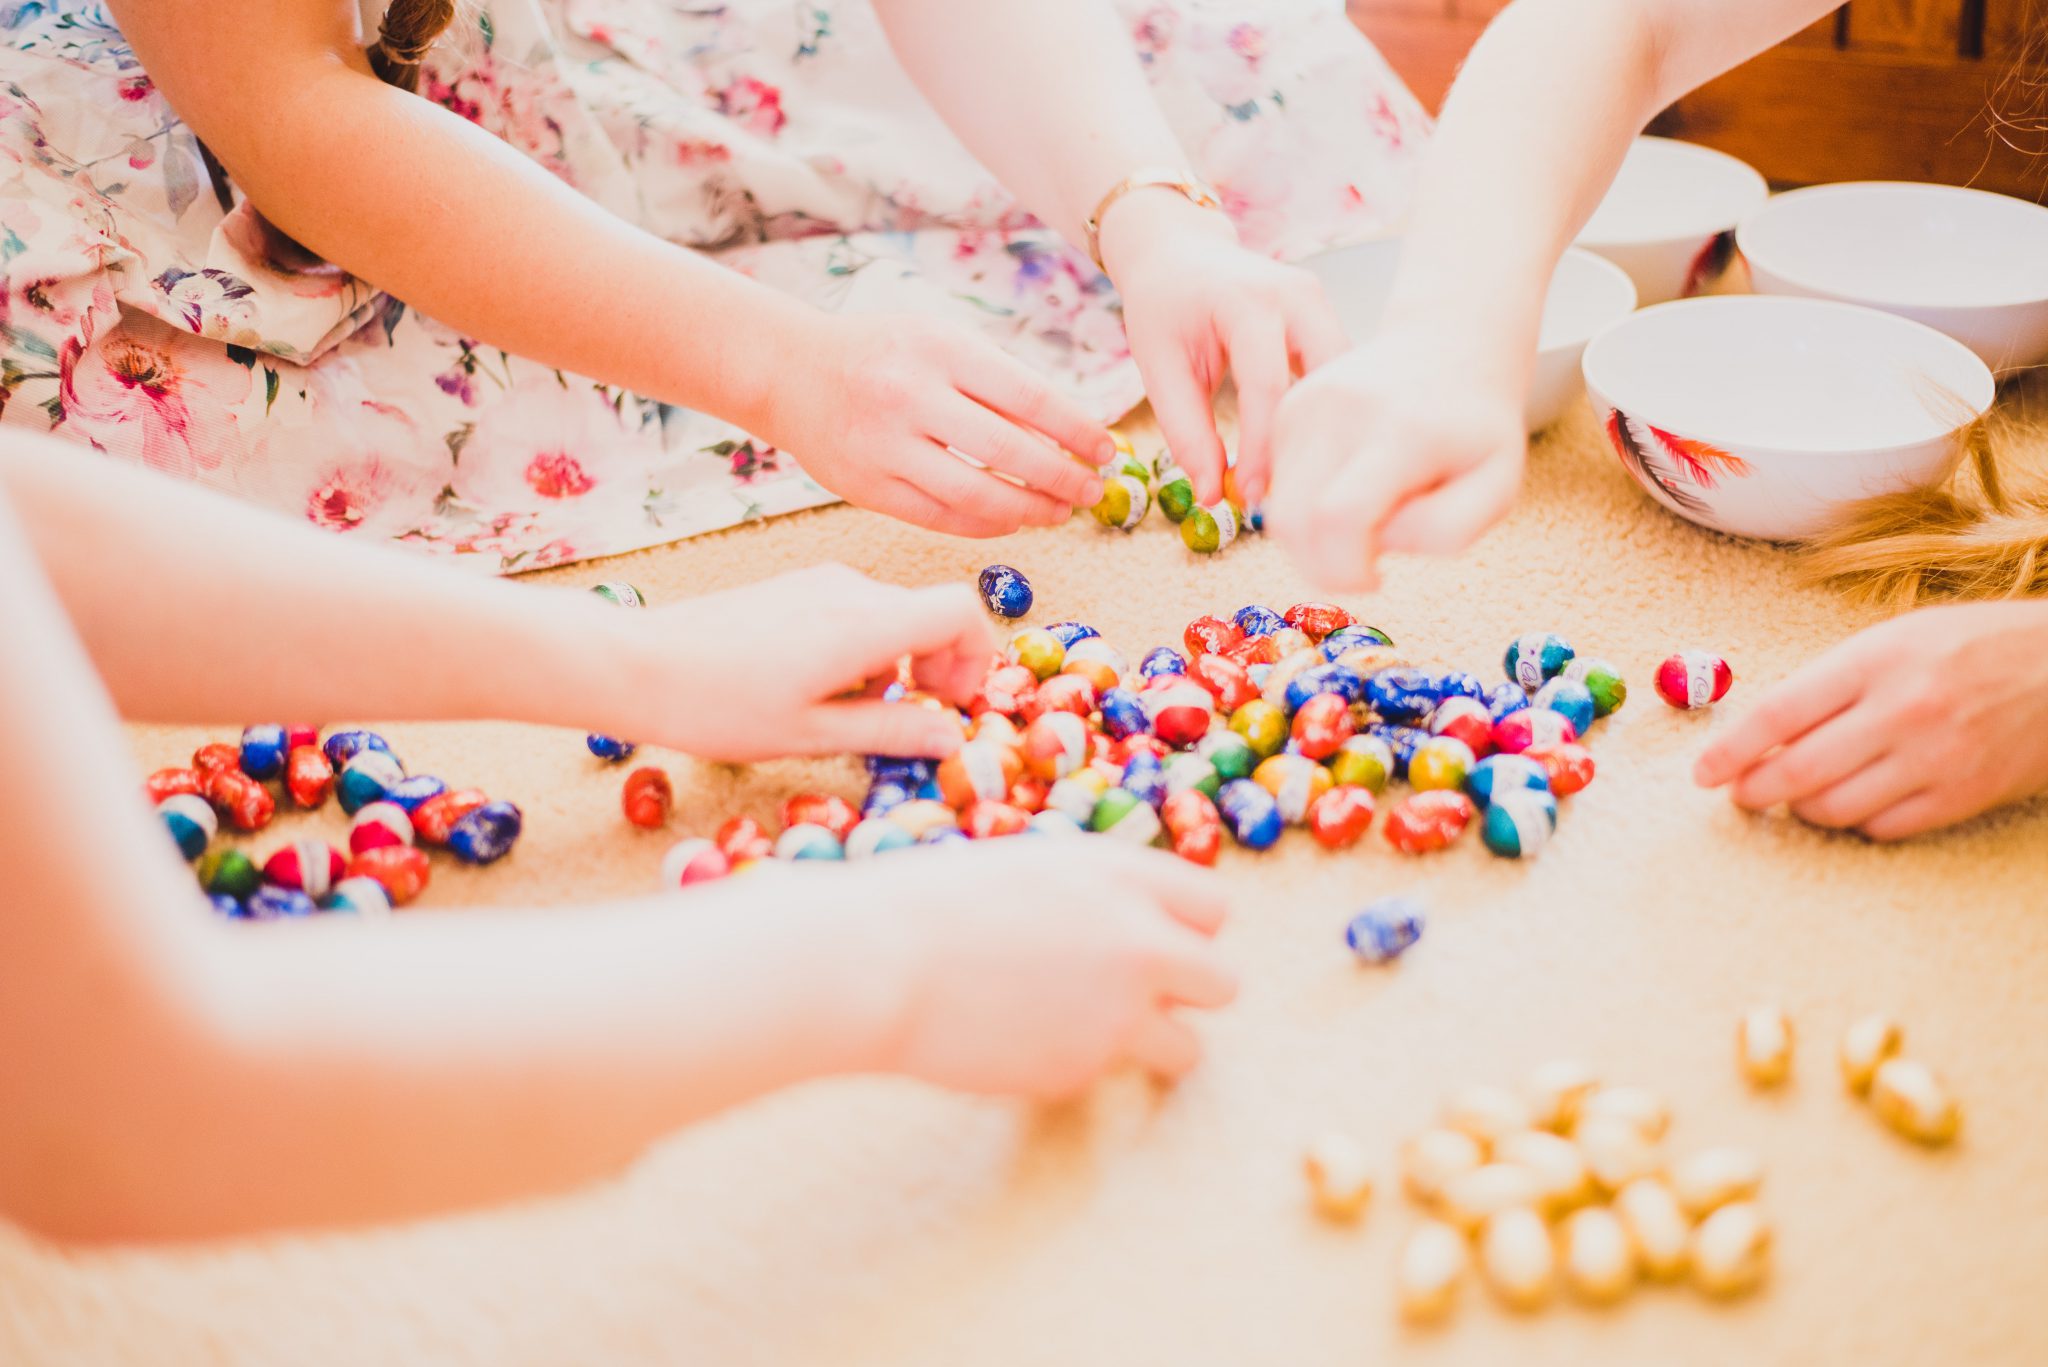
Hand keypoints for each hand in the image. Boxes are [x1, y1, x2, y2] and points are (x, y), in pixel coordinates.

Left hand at [617, 564, 996, 761]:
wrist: (638, 664)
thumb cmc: (720, 707)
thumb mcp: (811, 734)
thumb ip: (890, 730)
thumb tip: (951, 738)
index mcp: (864, 623)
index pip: (961, 610)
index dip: (975, 656)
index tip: (947, 701)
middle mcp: (849, 589)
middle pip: (929, 613)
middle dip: (936, 666)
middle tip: (910, 718)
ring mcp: (820, 582)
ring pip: (893, 614)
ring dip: (897, 661)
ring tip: (854, 709)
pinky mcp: (795, 588)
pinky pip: (856, 611)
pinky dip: (864, 648)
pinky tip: (820, 688)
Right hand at [765, 313, 1114, 536]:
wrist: (790, 371)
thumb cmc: (883, 354)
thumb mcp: (940, 342)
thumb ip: (997, 382)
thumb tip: (1068, 434)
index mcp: (939, 350)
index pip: (1029, 397)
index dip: (1075, 430)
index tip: (1105, 450)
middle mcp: (911, 397)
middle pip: (1009, 452)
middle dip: (1062, 478)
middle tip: (1091, 491)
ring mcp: (886, 447)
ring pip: (977, 494)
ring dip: (1029, 510)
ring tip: (1058, 513)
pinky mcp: (868, 488)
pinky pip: (941, 517)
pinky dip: (985, 524)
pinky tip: (1012, 521)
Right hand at [857, 840, 1236, 1096]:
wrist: (879, 962)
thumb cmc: (933, 904)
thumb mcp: (1032, 869)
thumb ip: (1097, 900)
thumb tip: (1136, 931)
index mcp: (1122, 876)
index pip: (1214, 909)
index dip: (1184, 930)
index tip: (1150, 942)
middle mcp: (1138, 942)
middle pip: (1223, 982)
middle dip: (1187, 993)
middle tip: (1136, 996)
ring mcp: (1117, 1013)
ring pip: (1187, 1049)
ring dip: (1149, 1045)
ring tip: (1082, 1029)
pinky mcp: (1082, 1070)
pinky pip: (1102, 1074)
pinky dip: (1070, 1064)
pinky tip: (1015, 1039)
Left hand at [1099, 192, 1347, 507]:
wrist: (1179, 253)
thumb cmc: (1163, 307)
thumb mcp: (1159, 366)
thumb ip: (1186, 431)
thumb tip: (1214, 494)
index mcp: (1248, 302)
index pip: (1268, 388)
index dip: (1263, 450)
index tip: (1253, 499)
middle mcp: (1297, 295)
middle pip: (1324, 381)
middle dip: (1309, 442)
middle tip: (1287, 496)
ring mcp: (1320, 302)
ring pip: (1342, 378)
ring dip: (1326, 429)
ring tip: (1300, 480)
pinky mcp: (1328, 316)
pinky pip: (1338, 371)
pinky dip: (1328, 411)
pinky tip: (1311, 449)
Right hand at [1265, 332, 1526, 591]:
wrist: (1451, 345)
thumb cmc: (1478, 425)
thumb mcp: (1497, 487)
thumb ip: (1448, 530)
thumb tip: (1379, 542)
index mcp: (1401, 432)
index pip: (1339, 517)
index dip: (1345, 571)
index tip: (1375, 579)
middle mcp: (1341, 412)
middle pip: (1292, 522)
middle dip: (1323, 567)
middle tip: (1366, 563)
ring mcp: (1305, 406)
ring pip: (1276, 512)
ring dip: (1314, 539)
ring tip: (1364, 520)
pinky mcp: (1285, 410)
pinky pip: (1277, 489)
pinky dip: (1305, 509)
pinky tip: (1346, 491)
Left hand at [1695, 601, 2047, 839]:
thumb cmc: (1971, 646)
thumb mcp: (1894, 640)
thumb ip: (1829, 684)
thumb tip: (1763, 733)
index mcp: (1875, 661)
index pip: (1777, 716)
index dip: (1729, 752)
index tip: (1703, 773)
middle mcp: (1901, 711)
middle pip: (1796, 773)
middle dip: (1753, 792)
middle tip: (1741, 794)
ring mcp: (1934, 758)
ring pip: (1834, 809)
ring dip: (1803, 809)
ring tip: (1801, 794)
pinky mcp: (1963, 796)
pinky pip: (1882, 828)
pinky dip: (1856, 822)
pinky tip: (1856, 803)